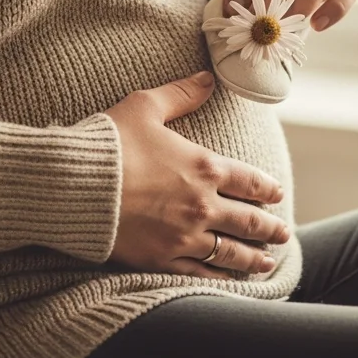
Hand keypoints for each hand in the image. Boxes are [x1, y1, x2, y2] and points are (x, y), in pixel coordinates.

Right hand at [104, 71, 290, 278]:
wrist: (74, 184)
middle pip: (247, 221)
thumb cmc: (110, 141)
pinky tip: (227, 280)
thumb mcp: (145, 106)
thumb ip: (181, 93)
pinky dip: (218, 278)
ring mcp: (183, 236)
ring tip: (266, 262)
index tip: (277, 194)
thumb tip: (208, 77)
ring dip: (253, 258)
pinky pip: (200, 275)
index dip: (266, 188)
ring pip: (229, 252)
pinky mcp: (161, 260)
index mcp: (203, 166)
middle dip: (269, 227)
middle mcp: (201, 204)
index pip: (248, 181)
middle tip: (283, 232)